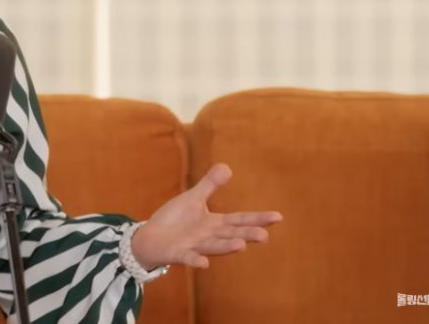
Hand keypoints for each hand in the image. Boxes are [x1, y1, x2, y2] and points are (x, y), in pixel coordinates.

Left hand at [131, 163, 281, 269]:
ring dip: (226, 247)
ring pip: (213, 247)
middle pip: (230, 235)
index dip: (257, 219)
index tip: (278, 216)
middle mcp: (208, 237)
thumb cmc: (175, 220)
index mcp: (214, 224)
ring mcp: (194, 247)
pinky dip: (195, 260)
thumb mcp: (193, 199)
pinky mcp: (178, 254)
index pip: (239, 220)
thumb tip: (227, 166)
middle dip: (246, 235)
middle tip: (264, 235)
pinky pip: (188, 257)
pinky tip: (204, 263)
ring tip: (242, 246)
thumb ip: (209, 185)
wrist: (151, 238)